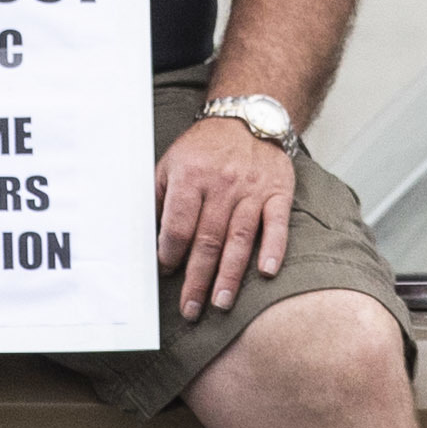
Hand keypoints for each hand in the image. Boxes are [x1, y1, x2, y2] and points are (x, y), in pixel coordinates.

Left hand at [159, 114, 298, 320]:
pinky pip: (276, 224)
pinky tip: (266, 271)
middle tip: (191, 309)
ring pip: (239, 238)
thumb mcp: (170, 163)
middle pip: (208, 240)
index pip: (179, 224)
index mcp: (190, 176)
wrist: (248, 118)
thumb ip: (158, 199)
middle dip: (197, 279)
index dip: (170, 253)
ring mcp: (252, 190)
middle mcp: (222, 184)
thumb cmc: (204, 148)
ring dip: (230, 275)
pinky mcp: (278, 193)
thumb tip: (148, 239)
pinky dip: (273, 248)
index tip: (166, 272)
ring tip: (221, 303)